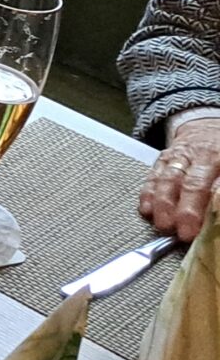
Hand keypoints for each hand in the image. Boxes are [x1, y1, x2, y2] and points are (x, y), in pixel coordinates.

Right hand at [142, 115, 219, 242]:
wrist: (207, 127)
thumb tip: (219, 215)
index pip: (217, 188)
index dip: (213, 208)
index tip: (207, 227)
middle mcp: (204, 158)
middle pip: (193, 184)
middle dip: (187, 210)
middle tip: (184, 232)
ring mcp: (181, 157)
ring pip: (169, 179)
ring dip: (164, 204)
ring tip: (163, 224)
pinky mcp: (163, 158)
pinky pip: (153, 174)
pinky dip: (148, 193)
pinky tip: (147, 209)